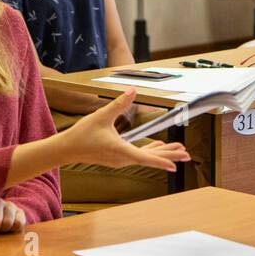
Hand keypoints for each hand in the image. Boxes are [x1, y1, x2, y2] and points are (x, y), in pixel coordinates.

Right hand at [63, 88, 191, 170]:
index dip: (161, 160)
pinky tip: (158, 147)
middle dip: (169, 155)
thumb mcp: (101, 115)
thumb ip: (119, 103)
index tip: (175, 165)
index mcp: (120, 150)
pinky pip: (139, 156)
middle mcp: (122, 159)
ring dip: (162, 153)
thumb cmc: (82, 134)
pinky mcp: (118, 158)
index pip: (144, 157)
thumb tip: (132, 90)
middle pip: (150, 158)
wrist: (67, 149)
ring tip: (179, 150)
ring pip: (146, 157)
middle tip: (187, 155)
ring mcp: (120, 160)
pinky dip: (150, 152)